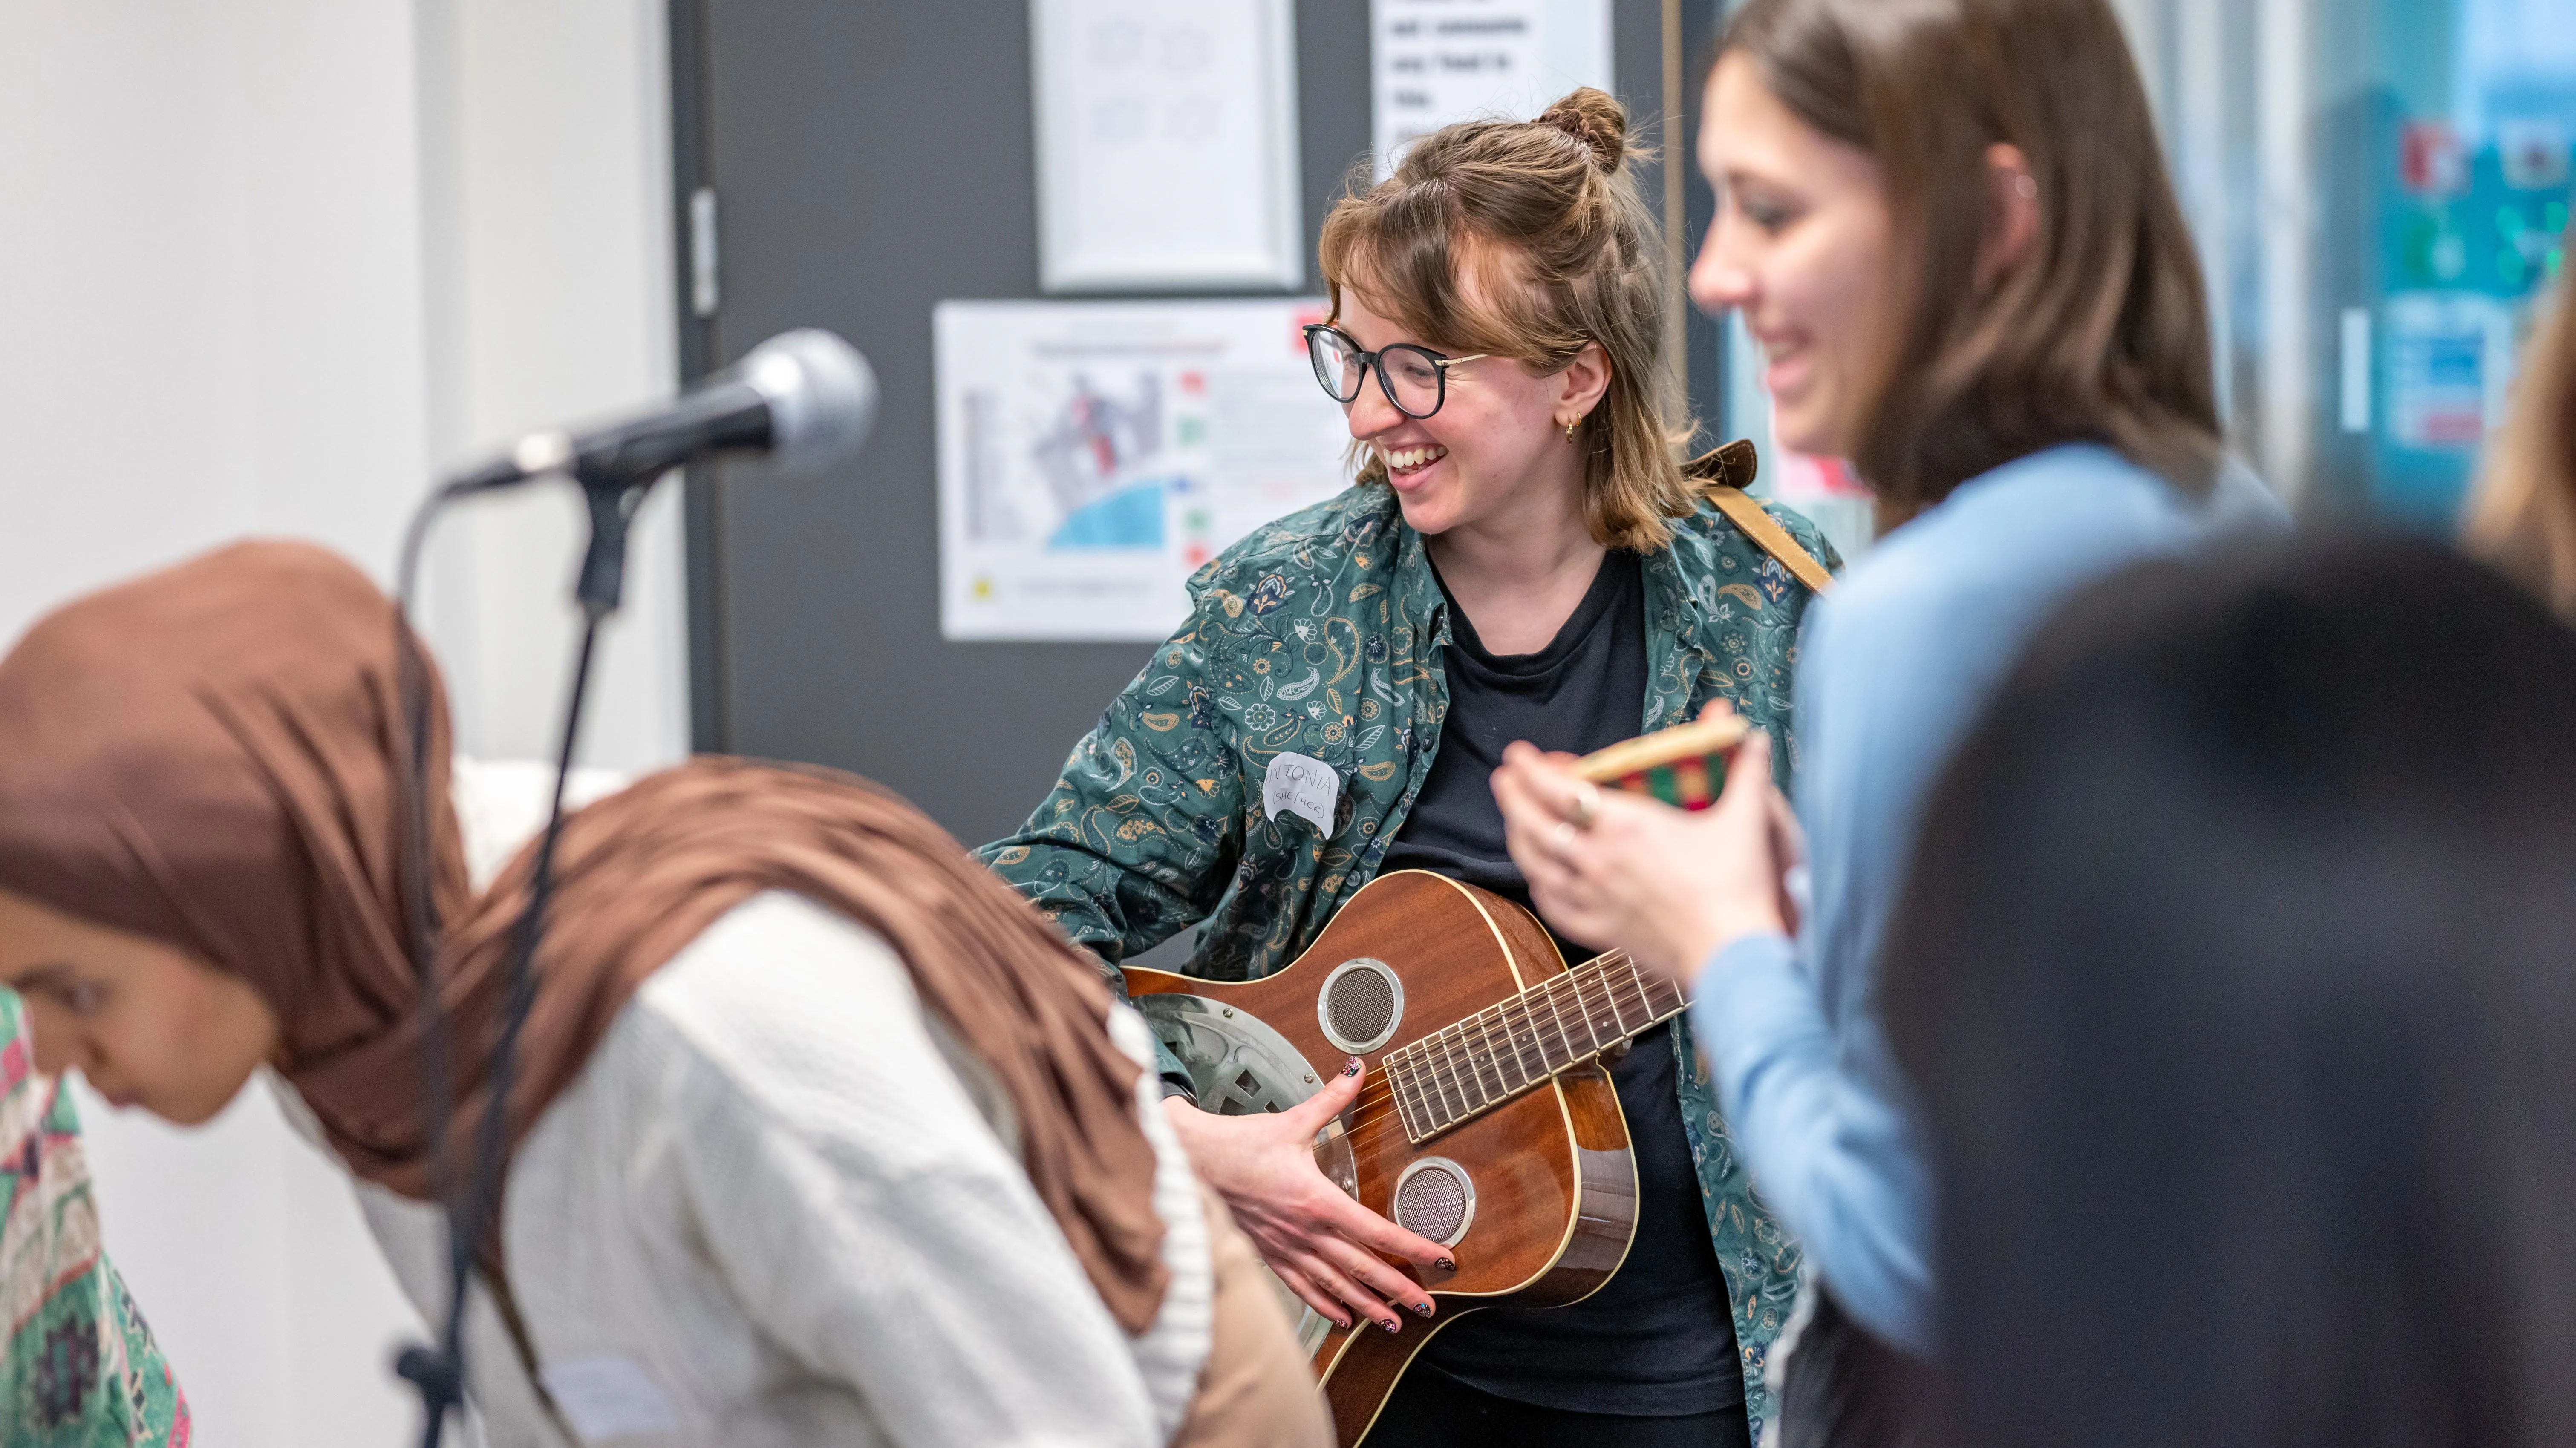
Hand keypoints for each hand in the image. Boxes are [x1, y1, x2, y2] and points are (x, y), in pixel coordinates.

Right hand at [1162, 1059, 1450, 1332]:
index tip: (1441, 1257)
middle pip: (1362, 1267)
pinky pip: (1303, 1288)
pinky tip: (1344, 1319)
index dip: (1412, 1247)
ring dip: (1367, 1305)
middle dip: (1398, 1288)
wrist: (1194, 1163)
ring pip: (1336, 1285)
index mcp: (1317, 1200)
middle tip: (1428, 1305)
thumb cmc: (1242, 1144)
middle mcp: (1305, 1231)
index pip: (1376, 1230)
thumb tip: (1358, 1070)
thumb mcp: (1293, 1121)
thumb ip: (1331, 1099)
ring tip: (1395, 1323)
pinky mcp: (1269, 1255)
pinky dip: (1326, 1305)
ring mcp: (1287, 1248)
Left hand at [1492, 725, 1799, 988]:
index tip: (1518, 754)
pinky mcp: (1601, 932)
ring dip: (1517, 837)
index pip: (1561, 789)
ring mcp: (1595, 898)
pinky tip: (1538, 878)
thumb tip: (1752, 735)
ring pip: (1536, 864)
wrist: (1735, 955)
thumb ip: (1747, 772)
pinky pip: (1554, 907)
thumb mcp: (1745, 820)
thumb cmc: (1739, 886)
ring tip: (1513, 820)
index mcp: (1627, 826)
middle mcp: (1600, 860)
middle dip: (1513, 796)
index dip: (1533, 768)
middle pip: (1535, 823)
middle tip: (1503, 777)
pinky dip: (1539, 887)